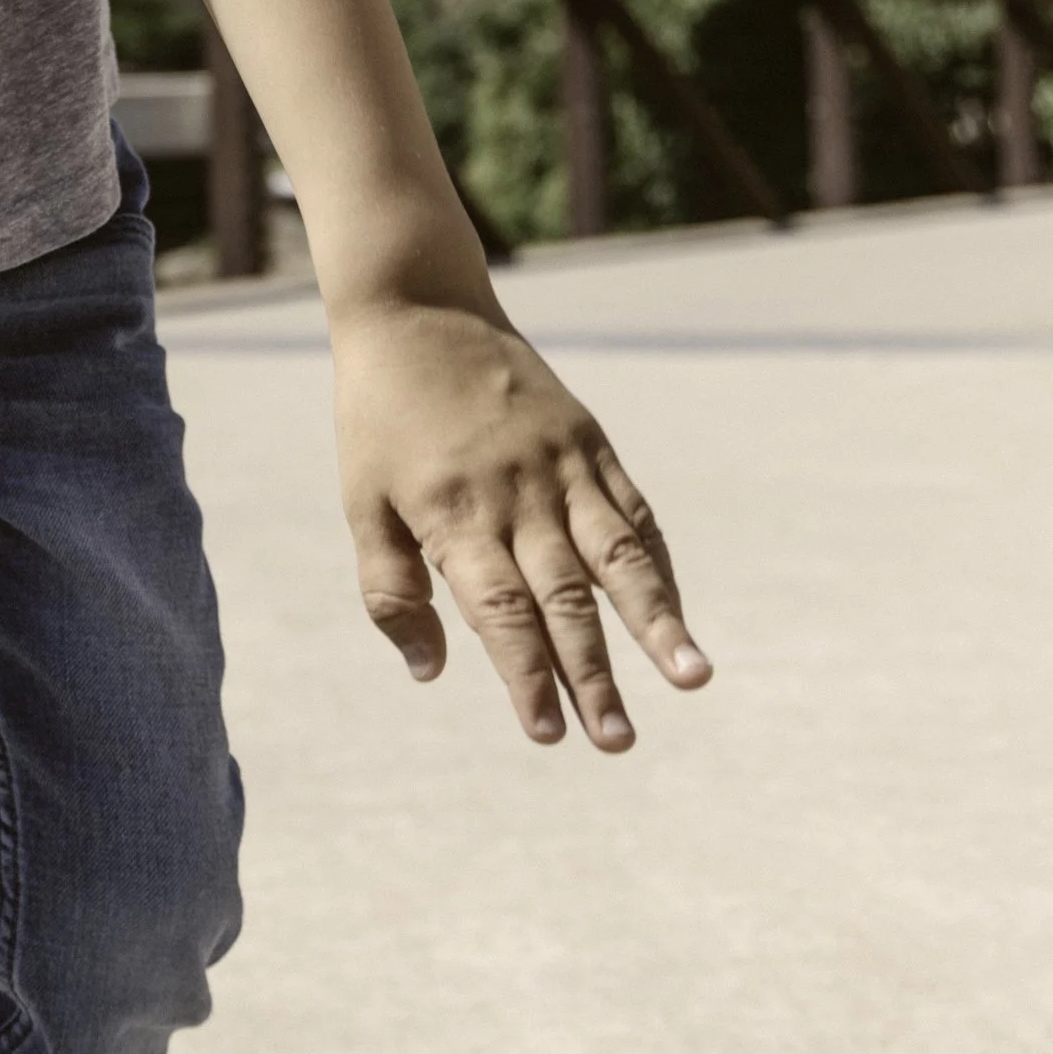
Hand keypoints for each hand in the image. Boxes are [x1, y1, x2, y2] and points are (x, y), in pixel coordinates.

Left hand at [332, 299, 711, 750]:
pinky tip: (676, 616)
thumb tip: (430, 673)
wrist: (420, 311)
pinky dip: (657, 568)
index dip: (526, 676)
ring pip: (617, 559)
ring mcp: (561, 468)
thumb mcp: (361, 502)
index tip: (548, 734)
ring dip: (656, 623)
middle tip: (617, 742)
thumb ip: (391, 590)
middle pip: (564, 601)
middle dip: (593, 676)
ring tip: (691, 679)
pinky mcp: (589, 443)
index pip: (500, 614)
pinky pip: (633, 515)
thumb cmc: (380, 419)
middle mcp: (516, 497)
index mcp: (454, 517)